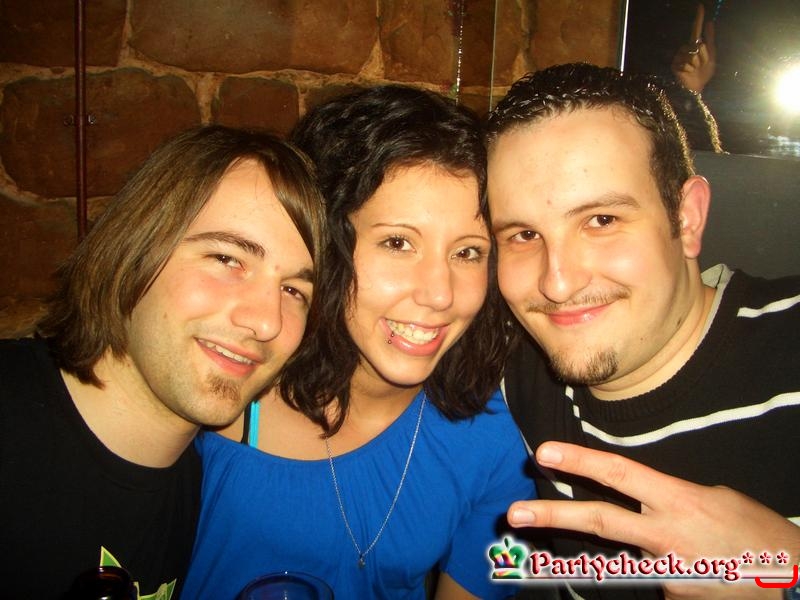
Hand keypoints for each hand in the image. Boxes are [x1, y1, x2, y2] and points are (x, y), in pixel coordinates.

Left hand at [508, 441, 799, 598]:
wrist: (793, 583)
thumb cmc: (757, 535)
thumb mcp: (715, 499)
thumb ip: (669, 498)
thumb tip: (638, 499)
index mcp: (679, 501)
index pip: (620, 474)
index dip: (579, 461)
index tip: (542, 453)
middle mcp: (665, 536)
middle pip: (600, 522)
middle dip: (552, 516)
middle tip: (511, 514)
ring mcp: (665, 572)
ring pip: (626, 555)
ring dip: (613, 552)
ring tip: (614, 550)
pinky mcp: (670, 596)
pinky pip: (653, 578)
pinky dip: (666, 571)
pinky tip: (699, 572)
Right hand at [671, 3, 716, 92]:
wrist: (697, 88)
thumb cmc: (704, 72)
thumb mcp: (711, 55)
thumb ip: (710, 39)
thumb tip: (710, 22)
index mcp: (695, 45)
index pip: (696, 29)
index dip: (698, 18)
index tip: (700, 6)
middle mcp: (686, 48)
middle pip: (698, 46)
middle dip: (703, 56)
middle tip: (701, 65)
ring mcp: (679, 56)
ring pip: (692, 55)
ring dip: (697, 64)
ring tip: (694, 70)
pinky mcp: (675, 65)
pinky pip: (686, 63)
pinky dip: (690, 70)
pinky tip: (688, 73)